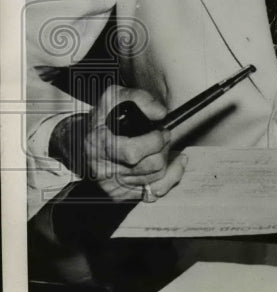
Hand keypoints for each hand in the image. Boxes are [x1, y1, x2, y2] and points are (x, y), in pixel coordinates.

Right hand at [53, 85, 186, 201]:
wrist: (86, 139)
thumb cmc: (104, 118)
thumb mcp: (115, 97)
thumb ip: (140, 98)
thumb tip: (160, 113)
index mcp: (99, 145)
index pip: (133, 152)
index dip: (154, 141)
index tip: (161, 130)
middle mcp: (104, 169)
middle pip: (150, 166)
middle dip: (164, 148)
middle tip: (163, 136)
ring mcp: (112, 184)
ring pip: (156, 178)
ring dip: (167, 159)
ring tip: (162, 146)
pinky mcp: (121, 194)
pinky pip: (155, 192)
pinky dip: (171, 176)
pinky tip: (176, 162)